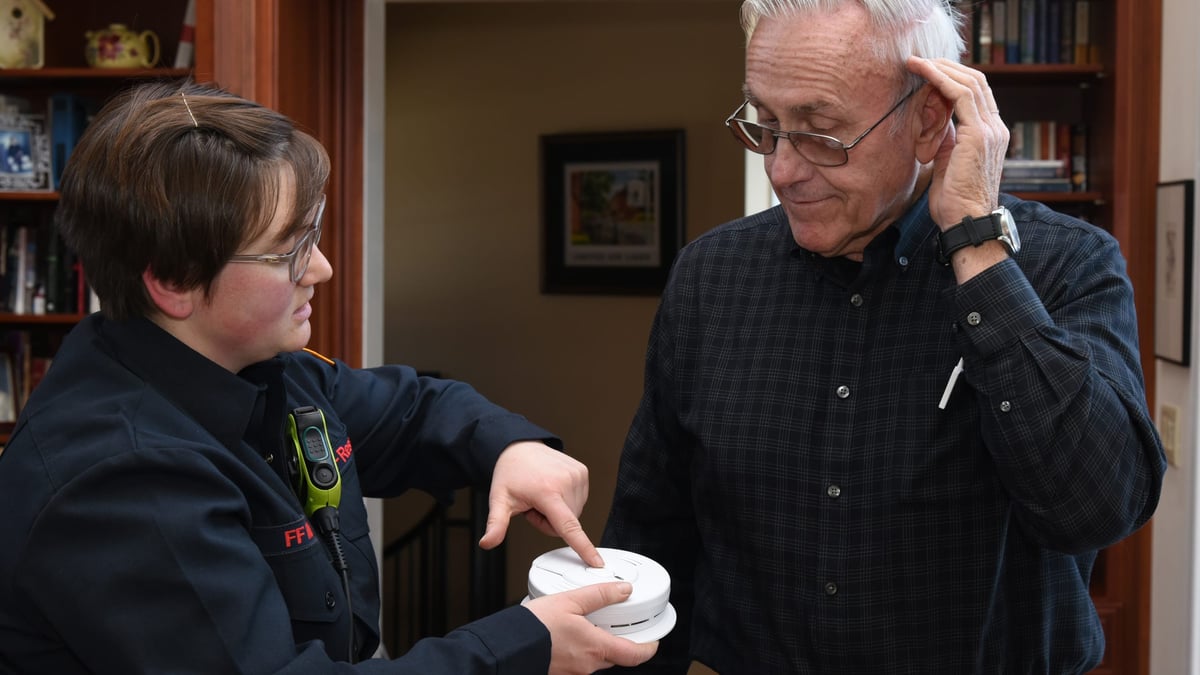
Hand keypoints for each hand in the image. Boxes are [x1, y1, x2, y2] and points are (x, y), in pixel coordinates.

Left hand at [479, 441, 603, 566]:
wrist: (520, 448)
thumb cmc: (510, 473)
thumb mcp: (499, 500)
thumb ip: (495, 524)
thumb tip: (486, 543)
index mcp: (547, 492)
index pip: (568, 527)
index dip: (583, 547)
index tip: (597, 562)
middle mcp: (566, 482)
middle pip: (565, 524)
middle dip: (549, 521)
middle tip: (534, 504)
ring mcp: (577, 475)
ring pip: (573, 514)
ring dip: (558, 510)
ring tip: (542, 494)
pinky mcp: (583, 472)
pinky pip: (579, 500)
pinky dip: (566, 499)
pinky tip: (553, 488)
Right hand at [524, 581, 658, 673]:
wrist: (507, 646)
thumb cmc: (534, 627)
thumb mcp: (570, 601)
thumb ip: (599, 595)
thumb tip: (623, 591)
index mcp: (595, 647)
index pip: (635, 655)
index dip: (648, 648)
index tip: (653, 640)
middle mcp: (587, 665)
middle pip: (615, 656)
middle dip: (619, 642)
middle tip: (616, 625)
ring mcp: (574, 672)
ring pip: (595, 659)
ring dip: (596, 645)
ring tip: (585, 625)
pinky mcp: (560, 673)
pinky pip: (578, 662)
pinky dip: (579, 649)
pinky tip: (567, 635)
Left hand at [905, 56, 1009, 229]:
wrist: (966, 222)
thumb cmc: (954, 201)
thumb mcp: (949, 163)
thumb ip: (947, 140)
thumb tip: (937, 123)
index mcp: (991, 135)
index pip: (977, 95)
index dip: (954, 79)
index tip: (929, 73)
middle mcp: (995, 128)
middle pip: (976, 82)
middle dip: (947, 67)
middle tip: (920, 61)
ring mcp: (990, 130)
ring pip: (970, 83)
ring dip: (941, 68)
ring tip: (917, 62)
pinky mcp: (979, 135)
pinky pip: (961, 95)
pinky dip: (942, 80)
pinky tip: (925, 73)